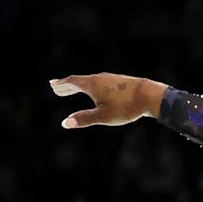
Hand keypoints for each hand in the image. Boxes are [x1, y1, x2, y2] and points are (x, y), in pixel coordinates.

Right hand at [50, 73, 164, 127]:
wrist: (150, 95)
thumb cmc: (126, 107)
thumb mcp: (103, 116)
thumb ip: (84, 119)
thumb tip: (65, 123)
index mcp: (92, 84)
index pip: (72, 82)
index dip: (61, 84)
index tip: (52, 84)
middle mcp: (100, 78)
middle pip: (80, 81)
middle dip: (68, 86)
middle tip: (57, 88)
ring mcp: (111, 78)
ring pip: (92, 82)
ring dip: (80, 86)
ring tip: (74, 89)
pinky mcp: (121, 82)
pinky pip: (102, 83)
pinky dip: (93, 87)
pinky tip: (98, 91)